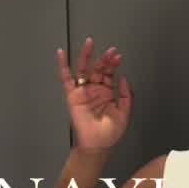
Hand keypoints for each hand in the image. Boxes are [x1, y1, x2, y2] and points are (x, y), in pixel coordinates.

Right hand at [57, 39, 132, 154]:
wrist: (99, 145)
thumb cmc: (110, 133)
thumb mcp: (125, 112)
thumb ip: (126, 95)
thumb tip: (124, 78)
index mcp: (107, 92)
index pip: (109, 73)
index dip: (113, 63)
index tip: (118, 56)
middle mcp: (94, 90)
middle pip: (98, 68)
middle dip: (104, 59)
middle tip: (110, 51)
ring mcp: (83, 91)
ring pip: (83, 69)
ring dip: (86, 55)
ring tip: (89, 43)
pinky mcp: (72, 95)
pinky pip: (66, 78)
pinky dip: (63, 65)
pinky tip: (61, 54)